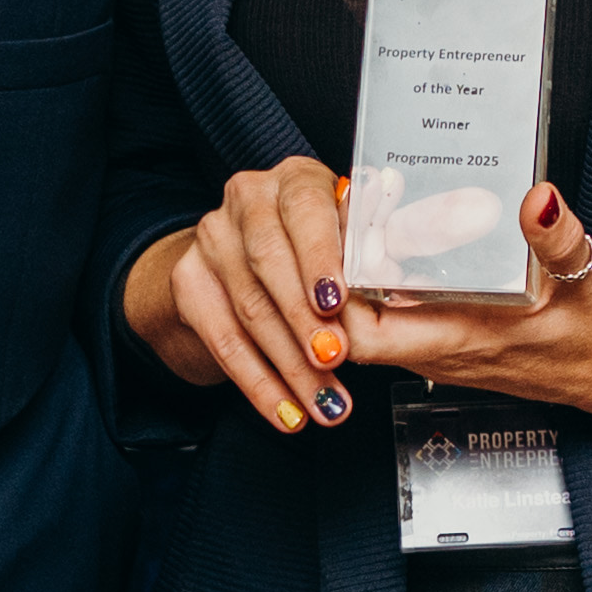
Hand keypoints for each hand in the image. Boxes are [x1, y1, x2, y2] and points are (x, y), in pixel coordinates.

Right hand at [126, 158, 361, 436]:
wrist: (248, 248)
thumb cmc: (327, 243)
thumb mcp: (356, 234)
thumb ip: (374, 250)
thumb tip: (402, 277)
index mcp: (297, 178)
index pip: (305, 210)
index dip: (320, 257)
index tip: (336, 302)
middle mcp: (249, 199)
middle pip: (270, 264)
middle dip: (304, 320)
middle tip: (335, 361)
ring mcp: (212, 238)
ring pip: (250, 310)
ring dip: (291, 367)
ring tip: (327, 405)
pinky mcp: (189, 281)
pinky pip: (224, 343)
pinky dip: (259, 385)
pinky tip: (287, 413)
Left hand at [129, 176, 591, 431]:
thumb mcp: (586, 277)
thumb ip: (558, 237)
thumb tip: (537, 197)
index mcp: (458, 340)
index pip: (360, 333)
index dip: (330, 296)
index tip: (327, 241)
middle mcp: (436, 350)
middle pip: (350, 323)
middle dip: (330, 274)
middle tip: (332, 208)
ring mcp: (439, 346)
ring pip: (369, 318)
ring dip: (352, 274)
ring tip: (352, 210)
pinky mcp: (449, 336)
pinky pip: (394, 314)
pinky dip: (381, 279)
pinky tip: (389, 233)